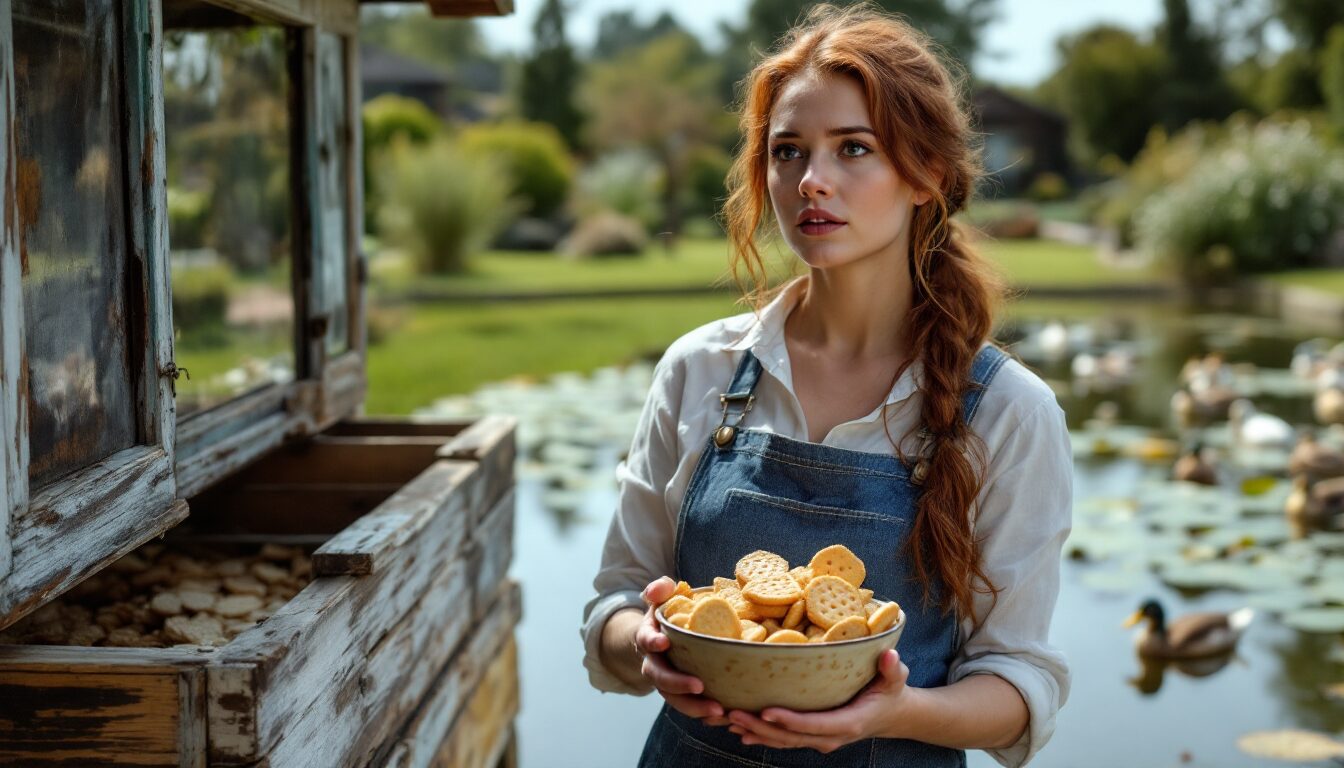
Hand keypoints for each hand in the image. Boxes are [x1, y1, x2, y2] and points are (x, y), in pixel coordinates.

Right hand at [636, 576, 729, 726]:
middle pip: (660, 679)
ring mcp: (666, 682)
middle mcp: (653, 663)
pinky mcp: (680, 694)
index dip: (652, 642)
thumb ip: (660, 589)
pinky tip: (724, 716)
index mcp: (648, 638)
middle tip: (700, 687)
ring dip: (694, 707)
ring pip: (675, 699)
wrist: (661, 639)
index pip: (645, 640)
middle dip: (678, 685)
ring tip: (718, 710)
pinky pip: (689, 707)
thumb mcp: (662, 597)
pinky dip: (704, 714)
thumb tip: (659, 588)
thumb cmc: (668, 614)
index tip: (664, 643)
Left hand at [727, 649, 911, 751]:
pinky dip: (762, 735)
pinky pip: (784, 739)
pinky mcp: (813, 735)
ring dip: (755, 732)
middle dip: (761, 727)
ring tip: (728, 720)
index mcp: (850, 723)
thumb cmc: (891, 691)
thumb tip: (889, 656)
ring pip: (784, 741)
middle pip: (792, 737)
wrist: (892, 715)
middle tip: (732, 714)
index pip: (816, 725)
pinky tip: (740, 730)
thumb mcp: (896, 679)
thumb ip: (893, 669)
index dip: (791, 721)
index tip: (767, 711)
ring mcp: (821, 739)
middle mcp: (832, 736)